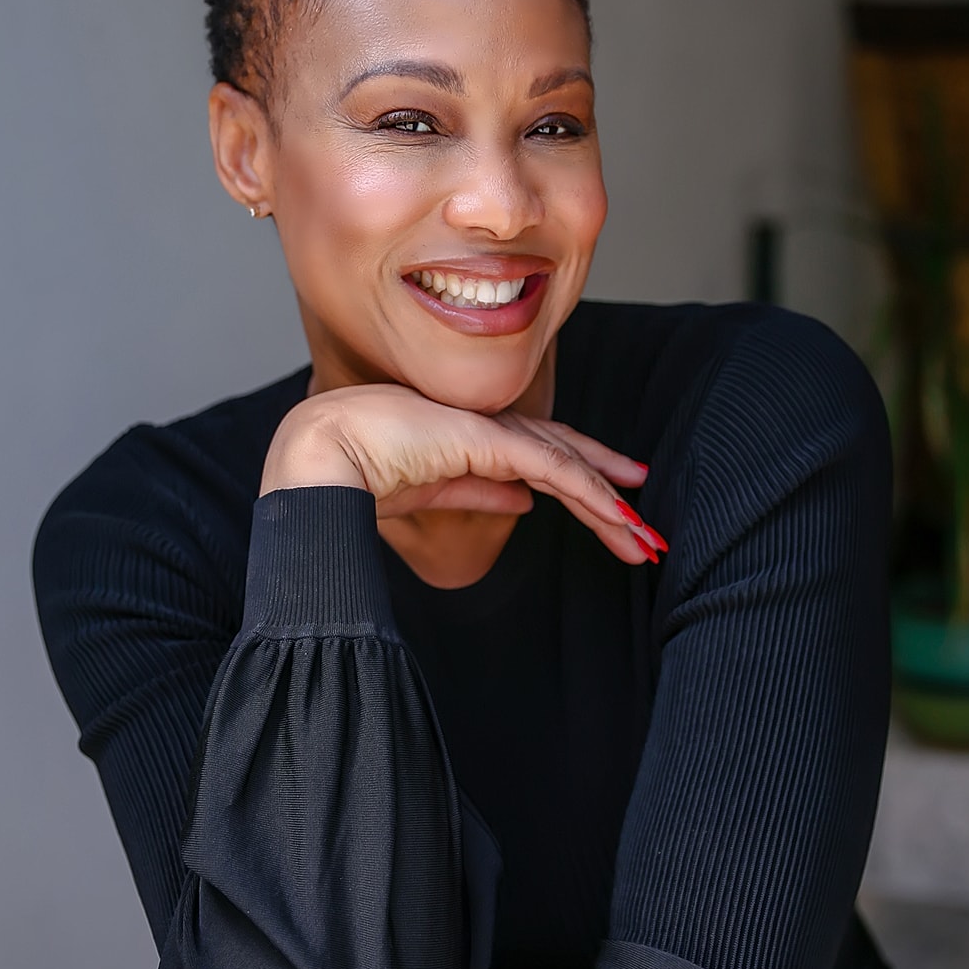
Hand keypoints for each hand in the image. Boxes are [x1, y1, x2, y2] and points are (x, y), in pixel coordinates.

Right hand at [260, 385, 664, 562]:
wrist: (321, 454)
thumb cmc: (355, 467)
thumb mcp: (431, 491)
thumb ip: (477, 492)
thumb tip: (523, 503)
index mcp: (472, 439)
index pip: (541, 458)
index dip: (582, 481)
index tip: (616, 511)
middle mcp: (489, 429)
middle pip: (566, 459)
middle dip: (609, 495)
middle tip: (646, 532)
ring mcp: (491, 431)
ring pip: (568, 465)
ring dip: (610, 505)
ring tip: (644, 539)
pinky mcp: (489, 440)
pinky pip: (554, 468)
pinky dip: (589, 492)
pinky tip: (617, 516)